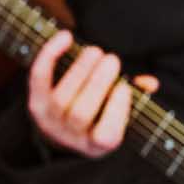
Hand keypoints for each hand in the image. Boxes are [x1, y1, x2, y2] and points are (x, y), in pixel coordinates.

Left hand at [28, 31, 160, 157]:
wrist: (61, 127)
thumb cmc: (101, 115)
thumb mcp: (121, 115)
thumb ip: (138, 99)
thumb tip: (149, 83)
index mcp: (97, 146)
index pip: (106, 136)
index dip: (116, 111)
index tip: (125, 87)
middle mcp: (70, 138)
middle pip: (81, 113)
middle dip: (98, 83)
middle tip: (112, 59)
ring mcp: (49, 122)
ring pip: (60, 99)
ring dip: (79, 70)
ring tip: (95, 51)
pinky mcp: (34, 103)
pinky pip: (39, 78)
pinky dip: (51, 55)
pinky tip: (66, 37)